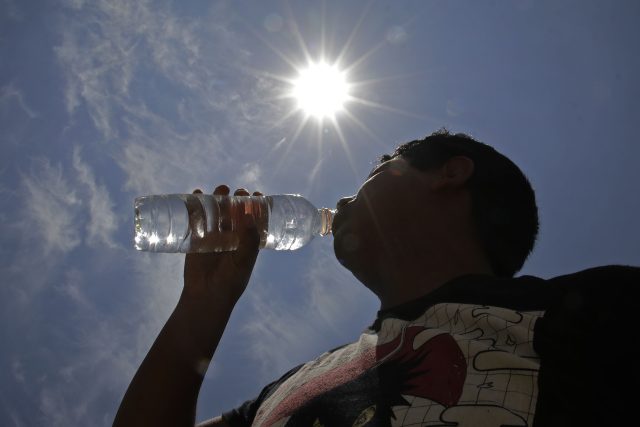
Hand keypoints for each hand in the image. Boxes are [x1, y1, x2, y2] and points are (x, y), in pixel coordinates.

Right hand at [183, 185, 262, 302]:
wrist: (205, 296)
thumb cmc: (230, 282)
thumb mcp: (243, 261)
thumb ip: (248, 240)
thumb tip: (249, 214)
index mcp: (248, 242)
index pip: (255, 220)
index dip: (258, 206)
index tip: (258, 194)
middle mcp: (232, 236)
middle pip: (236, 212)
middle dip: (238, 199)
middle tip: (240, 191)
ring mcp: (214, 236)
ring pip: (218, 212)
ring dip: (219, 198)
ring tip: (222, 188)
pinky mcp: (198, 238)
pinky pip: (197, 219)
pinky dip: (196, 206)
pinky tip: (197, 194)